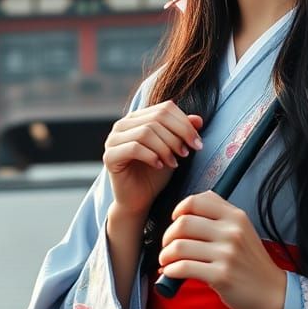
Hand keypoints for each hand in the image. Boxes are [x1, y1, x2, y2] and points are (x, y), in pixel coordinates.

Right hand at [102, 100, 203, 217]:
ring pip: (146, 132)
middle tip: (187, 153)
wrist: (138, 200)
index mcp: (137, 118)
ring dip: (166, 148)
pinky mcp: (109, 156)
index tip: (198, 143)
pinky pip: (134, 148)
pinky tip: (160, 166)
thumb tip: (198, 119)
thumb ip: (182, 133)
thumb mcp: (173, 151)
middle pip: (157, 118)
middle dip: (177, 135)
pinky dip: (152, 156)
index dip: (184, 124)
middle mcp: (123, 125)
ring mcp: (113, 139)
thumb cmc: (155, 174)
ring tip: (174, 163)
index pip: (165, 108)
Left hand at [158, 191, 286, 308]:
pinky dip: (171, 270)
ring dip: (165, 255)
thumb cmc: (251, 262)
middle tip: (167, 246)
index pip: (196, 201)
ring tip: (166, 261)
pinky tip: (171, 273)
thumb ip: (218, 214)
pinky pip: (184, 268)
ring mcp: (227, 254)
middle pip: (183, 223)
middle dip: (167, 236)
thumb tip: (185, 209)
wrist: (273, 292)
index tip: (175, 220)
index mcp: (235, 216)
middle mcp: (231, 231)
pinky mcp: (221, 276)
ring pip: (179, 246)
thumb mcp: (242, 229)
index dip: (178, 210)